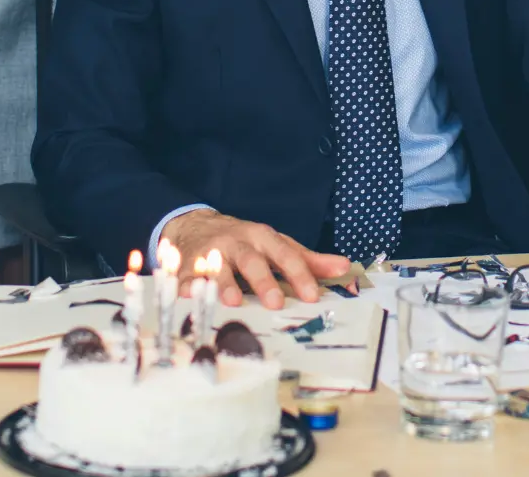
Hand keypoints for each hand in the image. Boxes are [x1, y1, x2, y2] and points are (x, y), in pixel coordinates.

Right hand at [159, 210, 351, 310]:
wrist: (194, 225)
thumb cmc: (243, 241)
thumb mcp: (275, 244)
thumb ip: (307, 259)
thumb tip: (343, 267)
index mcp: (261, 238)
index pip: (284, 255)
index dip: (299, 275)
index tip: (313, 295)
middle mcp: (237, 244)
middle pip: (251, 260)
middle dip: (263, 281)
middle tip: (275, 303)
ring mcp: (210, 254)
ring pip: (218, 268)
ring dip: (224, 283)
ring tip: (232, 302)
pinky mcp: (186, 267)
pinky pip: (184, 278)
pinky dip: (186, 288)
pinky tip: (189, 299)